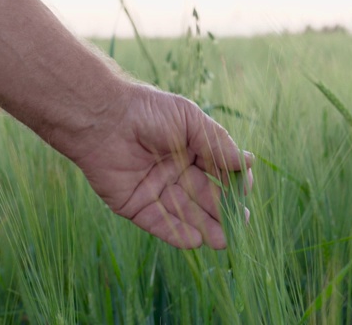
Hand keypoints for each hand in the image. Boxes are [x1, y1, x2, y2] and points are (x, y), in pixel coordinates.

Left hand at [71, 83, 253, 248]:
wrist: (104, 119)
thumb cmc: (148, 111)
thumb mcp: (189, 120)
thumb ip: (216, 143)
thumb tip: (247, 162)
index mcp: (188, 150)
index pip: (216, 171)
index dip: (232, 182)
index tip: (245, 191)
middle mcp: (173, 171)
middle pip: (202, 197)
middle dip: (221, 212)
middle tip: (239, 226)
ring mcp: (153, 189)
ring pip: (183, 213)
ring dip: (203, 227)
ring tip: (223, 241)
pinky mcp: (133, 204)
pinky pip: (157, 222)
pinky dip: (175, 233)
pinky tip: (195, 241)